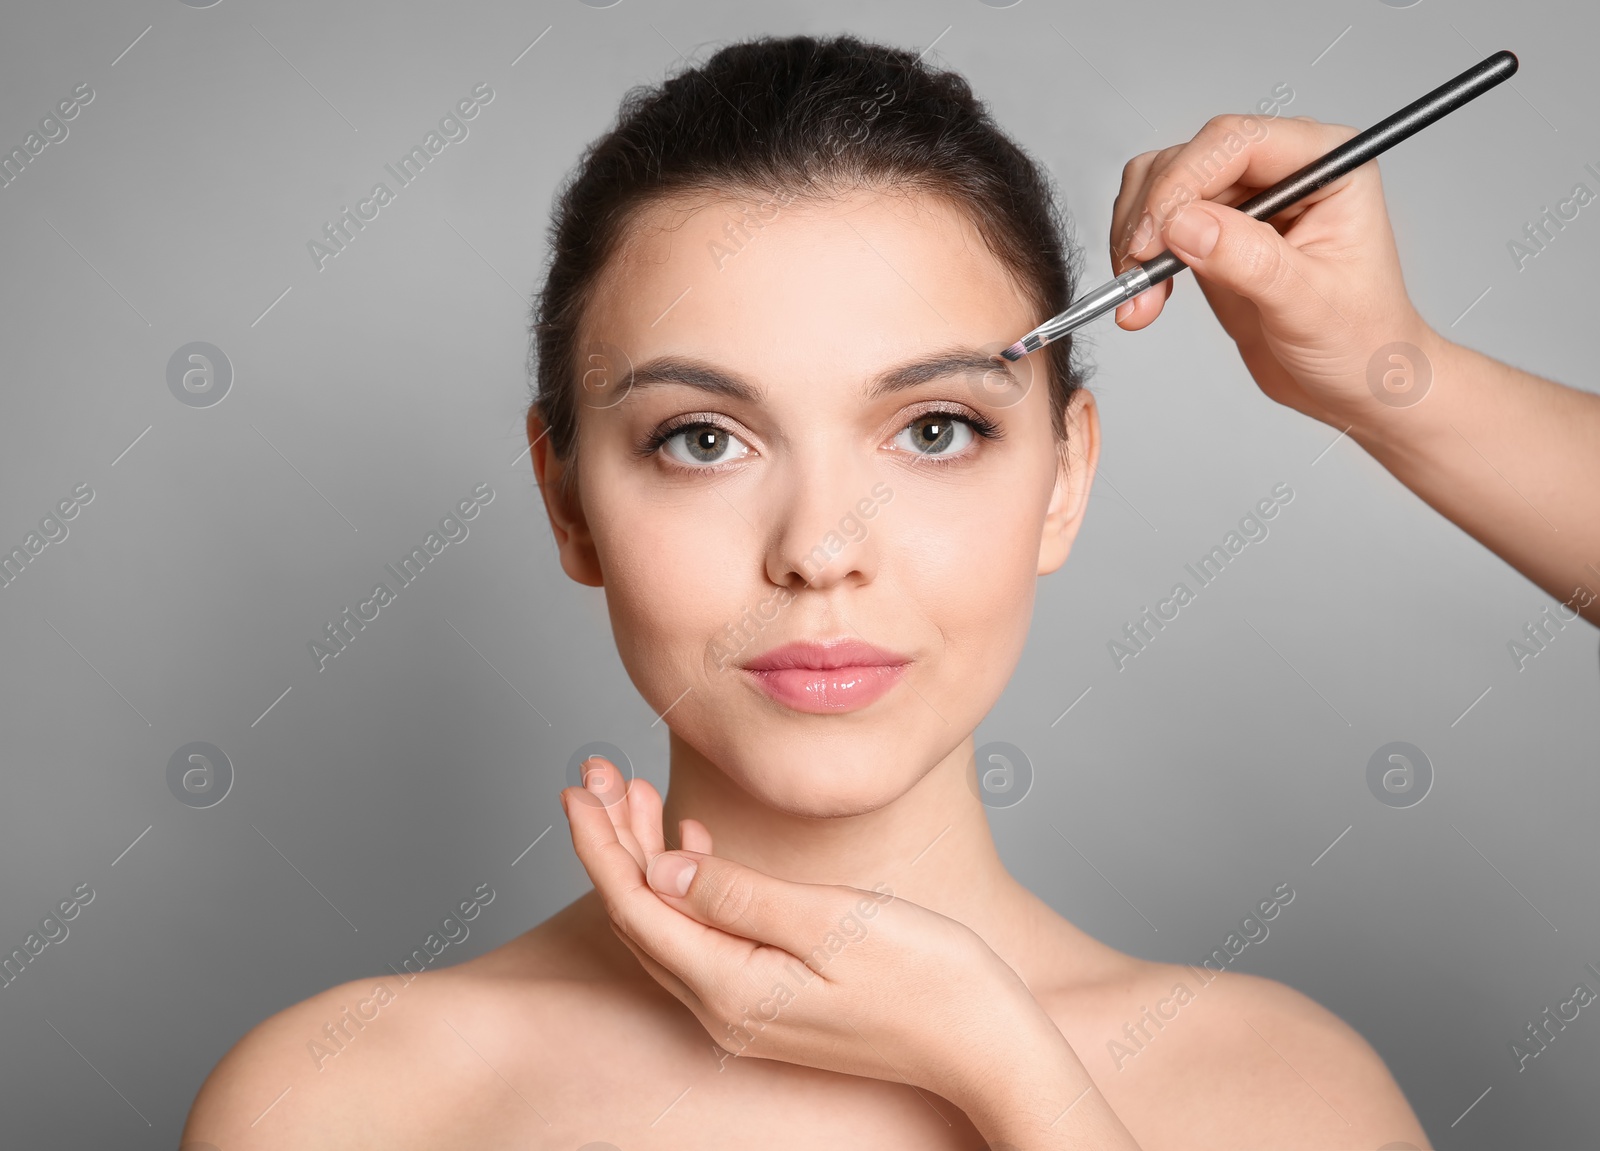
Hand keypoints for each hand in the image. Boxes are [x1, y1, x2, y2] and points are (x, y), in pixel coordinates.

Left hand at [558, 757, 1063, 1111]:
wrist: (986, 1044)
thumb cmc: (927, 979)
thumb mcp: (829, 922)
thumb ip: (740, 896)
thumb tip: (662, 870)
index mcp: (729, 989)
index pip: (635, 907)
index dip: (600, 843)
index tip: (578, 786)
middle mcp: (724, 1010)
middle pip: (640, 918)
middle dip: (612, 842)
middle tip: (598, 774)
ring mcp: (746, 1012)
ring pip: (668, 927)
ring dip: (644, 860)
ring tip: (634, 794)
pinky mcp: (771, 1003)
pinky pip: (703, 941)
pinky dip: (687, 888)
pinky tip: (694, 845)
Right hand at [1110, 113, 1441, 438]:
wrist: (1354, 385)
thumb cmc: (1360, 341)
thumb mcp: (1309, 305)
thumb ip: (1248, 259)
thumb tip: (1183, 224)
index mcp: (1326, 165)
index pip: (1236, 142)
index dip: (1183, 183)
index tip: (1153, 239)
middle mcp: (1283, 172)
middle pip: (1187, 159)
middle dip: (1151, 217)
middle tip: (1138, 275)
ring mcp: (1245, 202)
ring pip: (1160, 185)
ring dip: (1135, 238)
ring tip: (1140, 299)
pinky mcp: (1213, 234)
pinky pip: (1156, 225)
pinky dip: (1136, 259)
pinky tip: (1144, 300)